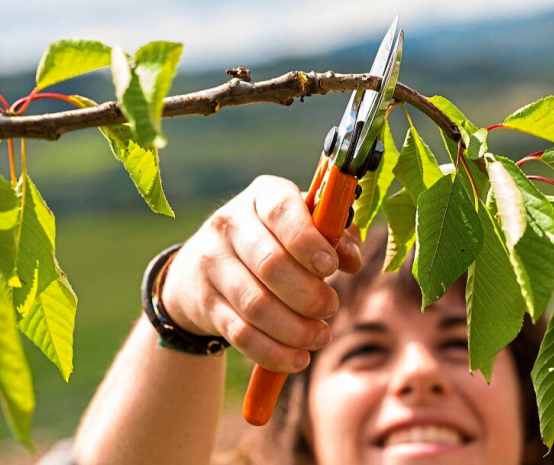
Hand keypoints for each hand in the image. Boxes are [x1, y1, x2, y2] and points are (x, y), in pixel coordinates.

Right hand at [161, 175, 362, 372]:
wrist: (202, 266)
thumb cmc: (272, 240)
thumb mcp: (301, 226)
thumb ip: (335, 236)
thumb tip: (351, 260)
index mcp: (261, 197)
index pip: (282, 213)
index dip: (309, 242)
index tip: (331, 267)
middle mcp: (229, 224)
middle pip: (271, 264)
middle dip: (309, 294)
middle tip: (330, 307)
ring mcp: (211, 264)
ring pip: (256, 305)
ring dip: (296, 329)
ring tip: (320, 336)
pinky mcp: (205, 303)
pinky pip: (241, 334)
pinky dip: (273, 352)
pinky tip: (297, 357)